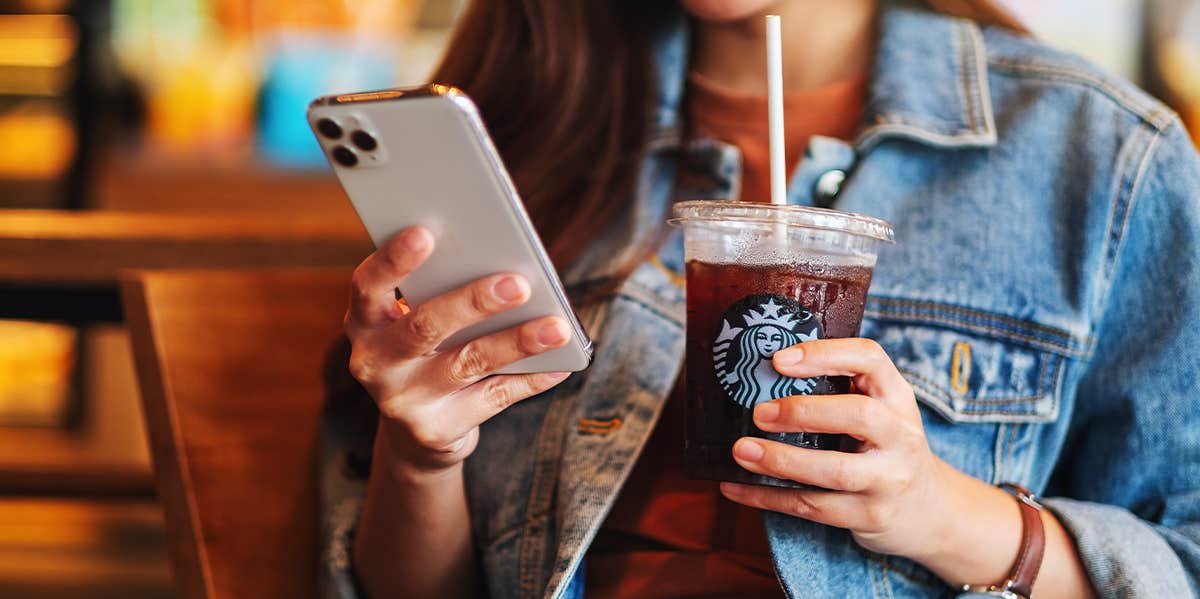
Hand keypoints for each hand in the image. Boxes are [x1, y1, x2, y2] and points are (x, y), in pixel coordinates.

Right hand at [345, 226, 572, 472]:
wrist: (415, 433)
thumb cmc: (426, 353)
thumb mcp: (416, 323)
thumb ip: (440, 293)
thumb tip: (506, 266)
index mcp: (365, 322)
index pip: (367, 285)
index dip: (393, 260)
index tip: (425, 232)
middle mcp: (375, 362)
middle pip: (425, 326)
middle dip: (473, 302)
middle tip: (518, 283)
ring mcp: (403, 400)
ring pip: (467, 362)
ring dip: (517, 342)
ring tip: (557, 326)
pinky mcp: (435, 430)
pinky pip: (493, 398)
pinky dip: (530, 379)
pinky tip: (560, 363)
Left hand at [718, 338, 954, 559]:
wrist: (930, 510)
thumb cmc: (886, 447)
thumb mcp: (880, 409)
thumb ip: (840, 389)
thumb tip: (762, 372)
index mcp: (897, 397)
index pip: (870, 360)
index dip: (825, 355)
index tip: (780, 359)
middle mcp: (899, 435)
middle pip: (859, 416)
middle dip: (803, 412)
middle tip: (759, 412)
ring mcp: (888, 479)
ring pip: (835, 470)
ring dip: (782, 461)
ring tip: (741, 451)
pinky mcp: (870, 516)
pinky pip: (813, 507)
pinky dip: (768, 497)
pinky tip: (734, 487)